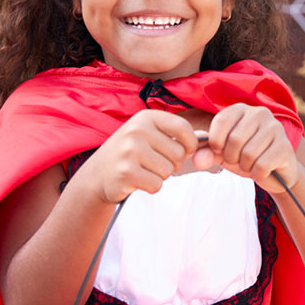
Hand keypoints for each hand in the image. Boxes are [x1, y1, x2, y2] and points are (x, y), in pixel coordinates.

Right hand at [81, 109, 198, 203]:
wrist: (97, 175)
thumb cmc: (129, 154)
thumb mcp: (148, 135)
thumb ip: (175, 135)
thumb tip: (207, 138)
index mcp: (145, 118)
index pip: (183, 128)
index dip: (191, 144)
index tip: (185, 151)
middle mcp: (137, 131)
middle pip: (178, 154)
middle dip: (171, 164)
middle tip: (153, 163)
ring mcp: (130, 151)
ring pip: (168, 171)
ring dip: (160, 176)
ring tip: (143, 170)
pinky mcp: (126, 172)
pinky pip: (156, 184)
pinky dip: (150, 186)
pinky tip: (137, 180)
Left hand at [191, 103, 300, 193]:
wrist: (275, 174)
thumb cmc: (245, 158)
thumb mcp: (222, 154)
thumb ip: (207, 153)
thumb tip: (197, 160)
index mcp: (241, 109)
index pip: (221, 122)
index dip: (215, 143)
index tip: (221, 150)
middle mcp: (260, 113)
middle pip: (235, 140)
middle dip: (231, 158)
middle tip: (239, 160)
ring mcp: (276, 128)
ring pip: (249, 154)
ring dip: (246, 167)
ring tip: (252, 164)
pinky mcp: (285, 147)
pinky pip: (262, 166)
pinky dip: (258, 174)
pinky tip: (263, 171)